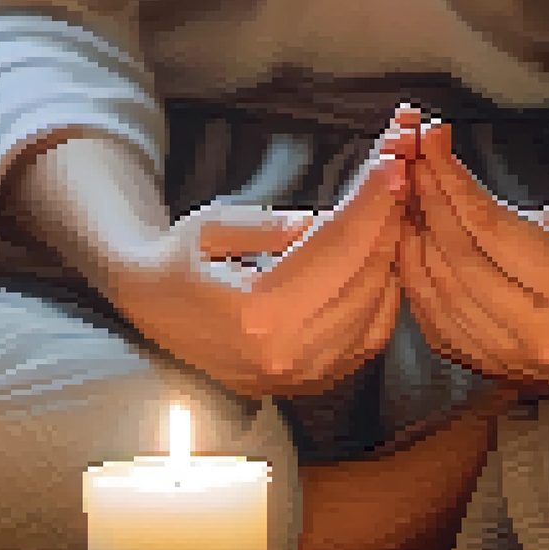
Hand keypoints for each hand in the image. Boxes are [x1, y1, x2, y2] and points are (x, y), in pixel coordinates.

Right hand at [106, 129, 411, 398]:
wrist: (150, 308)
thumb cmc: (175, 261)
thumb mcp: (210, 226)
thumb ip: (270, 226)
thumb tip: (326, 221)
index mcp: (257, 314)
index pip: (335, 249)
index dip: (369, 203)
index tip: (391, 167)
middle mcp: (285, 353)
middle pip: (362, 277)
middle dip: (387, 222)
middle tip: (398, 180)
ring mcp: (301, 375)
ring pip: (375, 308)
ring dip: (390, 256)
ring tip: (390, 213)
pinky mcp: (310, 382)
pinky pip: (369, 337)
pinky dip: (383, 296)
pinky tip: (380, 261)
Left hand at [397, 115, 548, 385]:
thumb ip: (533, 217)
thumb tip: (461, 201)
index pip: (494, 230)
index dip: (454, 183)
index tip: (432, 146)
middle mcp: (547, 335)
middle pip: (462, 262)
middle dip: (429, 204)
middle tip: (412, 164)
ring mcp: (524, 363)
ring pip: (443, 298)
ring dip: (415, 245)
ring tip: (406, 201)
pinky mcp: (508, 375)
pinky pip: (444, 331)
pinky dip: (422, 289)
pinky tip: (414, 251)